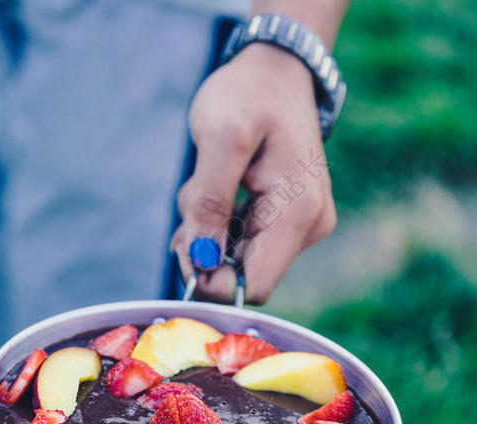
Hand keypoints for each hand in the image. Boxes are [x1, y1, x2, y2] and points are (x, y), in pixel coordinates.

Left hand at [170, 43, 336, 303]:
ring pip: (234, 256)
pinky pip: (239, 238)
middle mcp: (306, 227)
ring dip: (204, 227)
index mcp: (297, 214)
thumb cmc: (248, 96)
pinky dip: (214, 220)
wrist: (274, 70)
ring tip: (203, 181)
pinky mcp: (284, 218)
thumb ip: (210, 203)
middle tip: (190, 199)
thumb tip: (203, 260)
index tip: (184, 245)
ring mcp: (298, 224)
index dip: (212, 278)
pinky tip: (210, 186)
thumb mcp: (221, 140)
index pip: (254, 287)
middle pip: (240, 273)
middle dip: (204, 245)